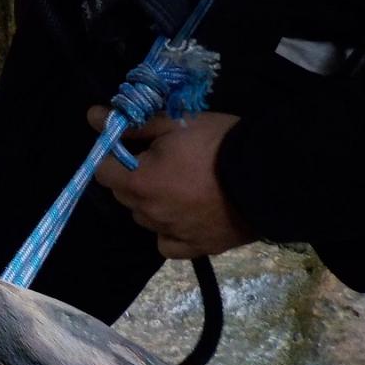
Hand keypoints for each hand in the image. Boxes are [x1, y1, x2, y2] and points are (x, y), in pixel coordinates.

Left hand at [90, 106, 253, 258]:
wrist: (270, 176)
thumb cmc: (218, 143)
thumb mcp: (174, 124)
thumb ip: (131, 125)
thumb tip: (93, 116)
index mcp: (139, 182)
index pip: (103, 170)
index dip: (113, 155)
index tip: (133, 146)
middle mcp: (150, 213)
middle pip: (124, 194)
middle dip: (133, 176)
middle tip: (161, 160)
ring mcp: (173, 233)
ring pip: (145, 217)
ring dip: (151, 202)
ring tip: (179, 184)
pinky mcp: (197, 248)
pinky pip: (167, 243)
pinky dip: (168, 231)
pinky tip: (183, 215)